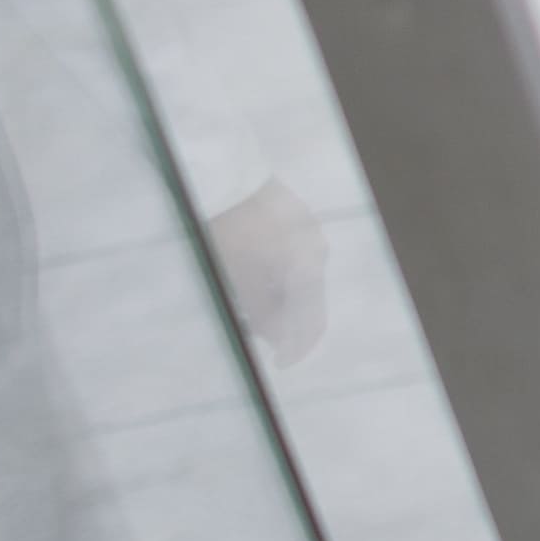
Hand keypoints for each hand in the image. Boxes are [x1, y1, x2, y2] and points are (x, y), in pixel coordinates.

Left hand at [204, 177, 327, 362]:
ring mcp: (306, 231)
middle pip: (304, 300)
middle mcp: (316, 251)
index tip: (277, 364)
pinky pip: (288, 256)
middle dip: (279, 320)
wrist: (223, 176)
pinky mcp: (292, 217)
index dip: (297, 349)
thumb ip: (263, 313)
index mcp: (308, 269)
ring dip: (273, 297)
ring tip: (239, 301)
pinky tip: (244, 272)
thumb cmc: (229, 233)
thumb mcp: (240, 280)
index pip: (313, 323)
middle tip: (248, 329)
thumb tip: (278, 339)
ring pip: (295, 277)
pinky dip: (271, 273)